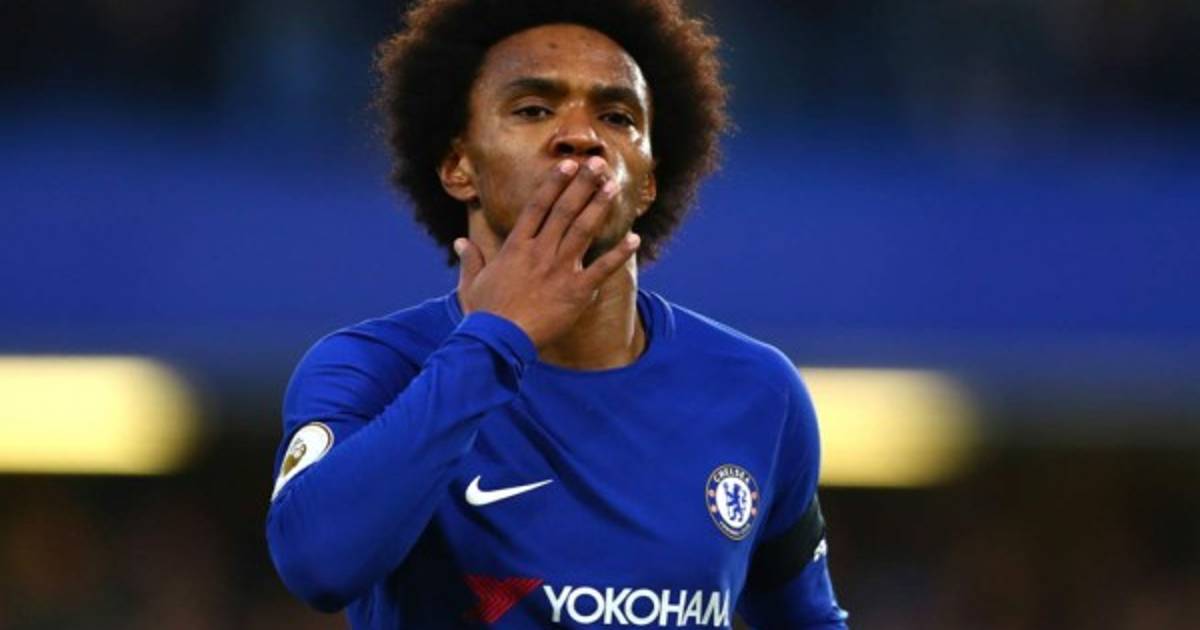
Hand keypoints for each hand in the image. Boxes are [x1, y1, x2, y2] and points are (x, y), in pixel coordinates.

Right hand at [455, 156, 640, 348]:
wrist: (499, 341)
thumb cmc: (484, 315)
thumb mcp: (470, 284)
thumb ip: (470, 259)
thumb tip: (459, 242)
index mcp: (516, 247)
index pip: (537, 207)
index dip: (554, 183)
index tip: (568, 164)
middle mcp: (539, 252)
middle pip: (564, 211)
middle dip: (582, 185)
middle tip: (597, 164)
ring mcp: (559, 270)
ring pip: (582, 231)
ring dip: (598, 206)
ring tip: (612, 186)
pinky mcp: (576, 291)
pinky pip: (602, 269)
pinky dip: (619, 254)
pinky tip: (634, 238)